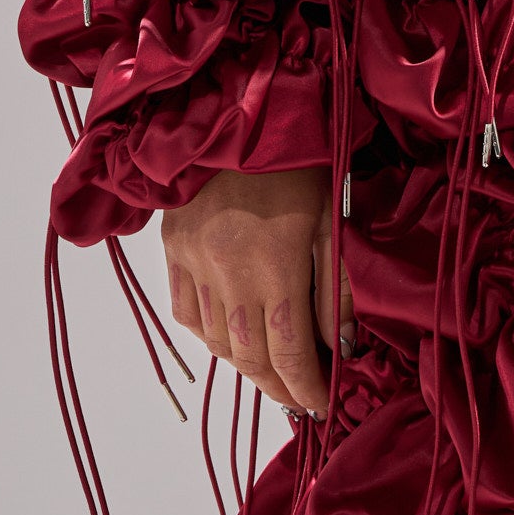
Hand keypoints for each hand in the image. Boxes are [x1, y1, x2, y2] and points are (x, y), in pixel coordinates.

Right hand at [162, 166, 354, 415]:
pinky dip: (210, 336)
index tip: (323, 405)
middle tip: (299, 400)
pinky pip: (186, 313)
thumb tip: (341, 346)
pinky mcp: (172, 250)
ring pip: (216, 341)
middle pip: (250, 357)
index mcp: (275, 263)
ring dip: (245, 367)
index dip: (307, 387)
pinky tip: (231, 337)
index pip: (289, 351)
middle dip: (277, 388)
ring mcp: (193, 263)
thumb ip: (337, 288)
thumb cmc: (298, 158)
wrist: (235, 109)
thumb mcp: (334, 217)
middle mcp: (228, 272)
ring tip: (271, 373)